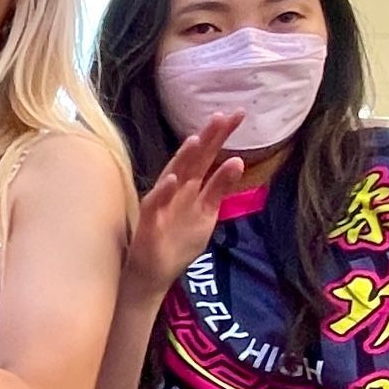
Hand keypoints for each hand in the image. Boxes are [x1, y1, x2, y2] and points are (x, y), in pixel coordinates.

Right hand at [126, 113, 251, 294]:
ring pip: (173, 176)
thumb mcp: (207, 213)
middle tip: (224, 115)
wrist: (152, 273)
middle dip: (208, 138)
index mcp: (191, 188)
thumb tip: (237, 163)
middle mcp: (177, 190)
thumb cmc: (177, 242)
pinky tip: (173, 180)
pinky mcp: (151, 222)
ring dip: (183, 159)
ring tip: (196, 140)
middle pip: (194, 160)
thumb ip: (219, 189)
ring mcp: (163, 204)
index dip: (221, 136)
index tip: (238, 114)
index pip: (208, 156)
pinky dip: (163, 192)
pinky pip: (156, 205)